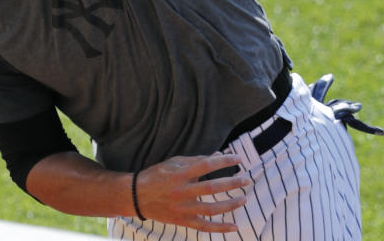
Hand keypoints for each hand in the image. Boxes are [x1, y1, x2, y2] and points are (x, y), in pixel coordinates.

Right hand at [134, 154, 250, 232]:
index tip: (237, 157)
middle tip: (246, 179)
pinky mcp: (183, 221)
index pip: (206, 165)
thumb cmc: (156, 176)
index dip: (223, 161)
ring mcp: (183, 208)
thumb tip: (217, 155)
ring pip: (211, 208)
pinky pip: (204, 226)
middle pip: (212, 187)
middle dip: (232, 183)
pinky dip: (220, 227)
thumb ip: (195, 160)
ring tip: (244, 199)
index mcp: (179, 174)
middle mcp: (182, 191)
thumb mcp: (173, 163)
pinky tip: (235, 226)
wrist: (137, 196)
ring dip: (230, 204)